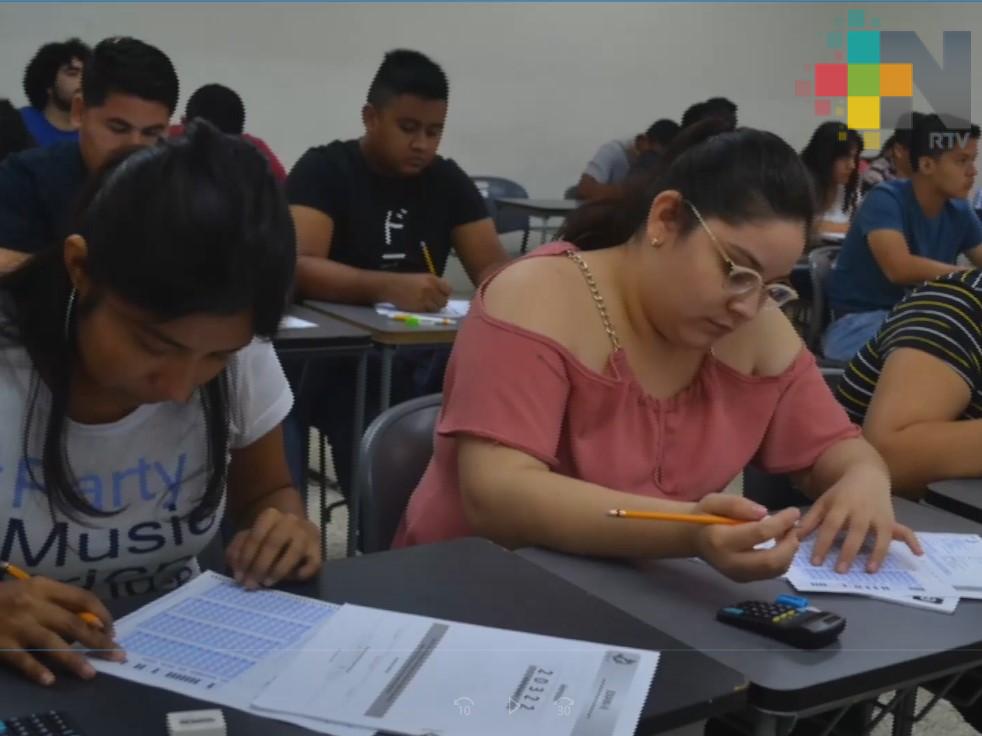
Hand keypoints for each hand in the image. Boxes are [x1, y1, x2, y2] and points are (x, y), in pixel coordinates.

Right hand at [0, 577, 123, 684]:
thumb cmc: (1, 598)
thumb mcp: (30, 591)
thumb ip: (56, 603)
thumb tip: (88, 624)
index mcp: (43, 586)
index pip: (83, 598)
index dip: (102, 615)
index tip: (113, 631)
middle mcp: (33, 603)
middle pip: (74, 623)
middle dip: (98, 641)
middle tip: (118, 655)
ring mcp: (16, 624)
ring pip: (52, 643)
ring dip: (74, 659)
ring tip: (91, 673)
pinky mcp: (0, 643)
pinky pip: (22, 659)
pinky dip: (37, 669)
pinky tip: (50, 680)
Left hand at [225, 508, 321, 589]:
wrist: (295, 531)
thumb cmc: (268, 537)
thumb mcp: (249, 538)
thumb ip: (238, 549)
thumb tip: (235, 565)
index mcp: (271, 515)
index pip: (256, 536)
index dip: (246, 558)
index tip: (239, 577)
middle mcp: (291, 521)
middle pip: (274, 542)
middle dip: (259, 566)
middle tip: (251, 584)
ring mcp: (307, 535)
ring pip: (294, 551)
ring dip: (278, 570)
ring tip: (267, 583)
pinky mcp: (319, 551)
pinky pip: (313, 564)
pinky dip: (302, 573)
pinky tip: (292, 578)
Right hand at [383, 273, 451, 311]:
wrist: (390, 286)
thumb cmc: (405, 282)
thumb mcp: (422, 278)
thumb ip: (434, 284)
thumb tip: (444, 293)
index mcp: (432, 279)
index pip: (448, 290)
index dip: (445, 294)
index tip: (440, 296)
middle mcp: (431, 288)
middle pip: (444, 300)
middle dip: (439, 303)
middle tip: (432, 303)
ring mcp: (425, 298)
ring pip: (437, 308)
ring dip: (433, 308)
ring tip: (425, 305)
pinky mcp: (419, 307)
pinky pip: (428, 311)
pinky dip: (426, 311)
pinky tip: (419, 307)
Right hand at [694, 494, 800, 582]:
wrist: (694, 538)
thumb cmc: (705, 516)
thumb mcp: (714, 501)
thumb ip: (737, 504)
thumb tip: (764, 513)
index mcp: (720, 540)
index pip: (760, 533)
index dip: (782, 522)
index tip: (793, 512)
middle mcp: (730, 562)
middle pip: (771, 560)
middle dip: (790, 544)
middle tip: (795, 527)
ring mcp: (737, 574)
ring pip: (775, 570)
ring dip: (789, 552)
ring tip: (788, 534)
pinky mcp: (744, 579)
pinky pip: (772, 573)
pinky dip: (783, 559)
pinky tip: (779, 544)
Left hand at [797, 468, 921, 572]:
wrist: (866, 474)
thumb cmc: (841, 493)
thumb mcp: (823, 502)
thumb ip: (811, 520)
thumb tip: (794, 538)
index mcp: (840, 505)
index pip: (830, 525)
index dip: (823, 543)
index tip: (816, 562)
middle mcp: (860, 511)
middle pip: (855, 532)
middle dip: (848, 551)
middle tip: (841, 570)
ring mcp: (878, 515)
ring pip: (880, 534)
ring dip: (877, 553)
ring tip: (869, 571)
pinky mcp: (891, 519)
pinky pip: (905, 530)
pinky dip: (912, 541)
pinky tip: (918, 554)